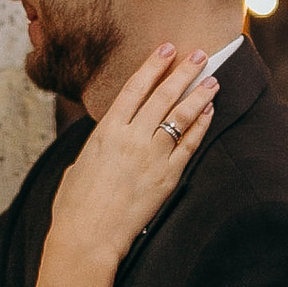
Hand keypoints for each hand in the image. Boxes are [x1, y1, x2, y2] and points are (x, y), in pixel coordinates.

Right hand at [34, 44, 217, 286]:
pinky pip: (190, 145)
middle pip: (163, 95)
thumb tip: (109, 137)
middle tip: (199, 54)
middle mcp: (131, 138)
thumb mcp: (80, 163)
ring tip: (213, 79)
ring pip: (181, 116)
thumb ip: (99, 144)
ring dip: (199, 95)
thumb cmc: (75, 205)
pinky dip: (201, 126)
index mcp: (106, 130)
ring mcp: (152, 156)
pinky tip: (210, 113)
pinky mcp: (168, 177)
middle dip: (183, 71)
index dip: (153, 65)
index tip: (166, 48)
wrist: (87, 238)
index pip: (135, 87)